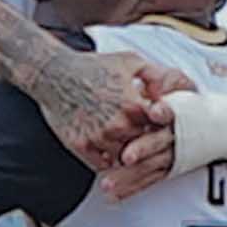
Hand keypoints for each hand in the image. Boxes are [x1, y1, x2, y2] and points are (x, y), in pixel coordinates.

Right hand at [35, 44, 190, 179]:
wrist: (53, 73)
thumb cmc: (92, 66)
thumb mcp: (130, 61)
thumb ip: (156, 76)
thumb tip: (173, 89)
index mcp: (133, 106)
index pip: (161, 128)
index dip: (162, 128)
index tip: (160, 127)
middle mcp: (117, 126)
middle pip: (144, 146)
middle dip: (147, 143)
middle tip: (147, 141)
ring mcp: (98, 138)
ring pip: (124, 159)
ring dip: (128, 155)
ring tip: (129, 148)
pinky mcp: (80, 146)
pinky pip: (102, 165)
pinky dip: (108, 161)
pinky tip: (110, 152)